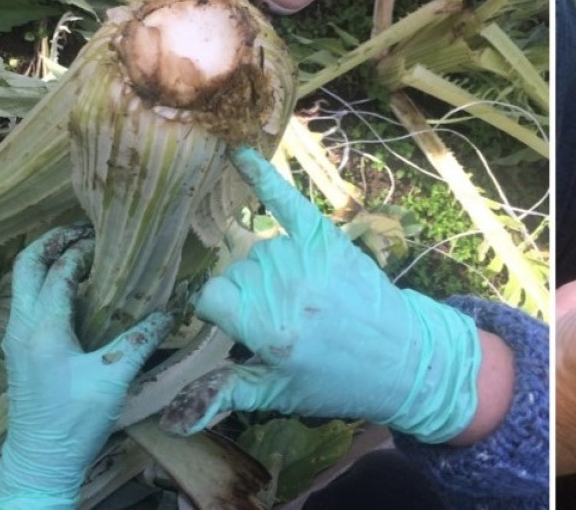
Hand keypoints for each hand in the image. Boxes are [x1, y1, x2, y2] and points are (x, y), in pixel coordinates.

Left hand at [0, 226, 172, 509]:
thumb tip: (171, 311)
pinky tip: (78, 294)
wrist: (40, 462)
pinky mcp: (20, 352)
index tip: (110, 239)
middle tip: (85, 232)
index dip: (84, 251)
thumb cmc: (74, 420)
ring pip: (23, 284)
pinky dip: (48, 285)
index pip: (60, 271)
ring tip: (84, 256)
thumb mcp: (114, 378)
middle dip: (53, 242)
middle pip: (26, 266)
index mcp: (42, 327)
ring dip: (48, 263)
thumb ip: (141, 339)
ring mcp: (16, 339)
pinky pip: (29, 303)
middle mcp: (21, 326)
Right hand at [159, 147, 482, 443]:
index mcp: (267, 328)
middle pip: (233, 273)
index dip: (212, 310)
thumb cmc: (339, 381)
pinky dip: (264, 177)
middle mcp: (285, 287)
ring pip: (256, 250)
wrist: (405, 357)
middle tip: (278, 320)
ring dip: (264, 269)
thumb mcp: (279, 394)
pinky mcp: (327, 239)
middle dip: (243, 294)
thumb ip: (224, 394)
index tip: (224, 321)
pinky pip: (287, 202)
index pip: (208, 298)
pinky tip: (240, 154)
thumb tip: (169, 421)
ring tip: (297, 298)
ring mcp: (307, 258)